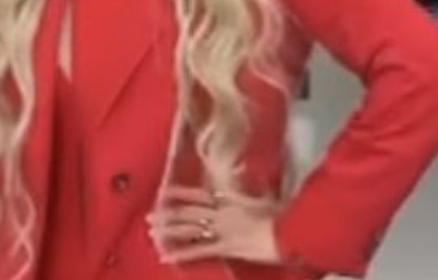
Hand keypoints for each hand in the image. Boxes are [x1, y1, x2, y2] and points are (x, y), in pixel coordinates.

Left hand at [146, 185, 281, 265]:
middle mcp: (221, 212)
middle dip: (167, 215)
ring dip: (168, 231)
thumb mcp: (267, 198)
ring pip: (188, 229)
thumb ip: (254, 191)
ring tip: (151, 234)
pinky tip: (166, 255)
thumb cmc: (282, 215)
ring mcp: (221, 229)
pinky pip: (197, 250)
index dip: (180, 194)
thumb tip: (253, 182)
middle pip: (188, 212)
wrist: (287, 230)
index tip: (164, 193)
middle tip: (149, 217)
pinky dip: (180, 253)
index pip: (199, 195)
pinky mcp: (224, 247)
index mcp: (230, 200)